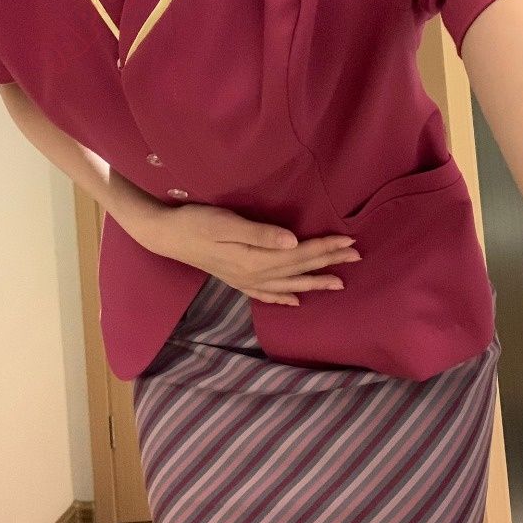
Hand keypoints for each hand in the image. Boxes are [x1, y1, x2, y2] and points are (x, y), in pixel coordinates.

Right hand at [129, 201, 361, 304]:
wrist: (166, 236)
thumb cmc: (195, 222)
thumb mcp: (226, 223)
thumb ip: (261, 233)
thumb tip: (294, 242)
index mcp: (255, 259)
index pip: (300, 254)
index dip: (326, 247)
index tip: (350, 241)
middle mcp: (254, 274)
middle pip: (299, 269)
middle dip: (328, 262)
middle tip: (356, 257)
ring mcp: (245, 280)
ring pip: (288, 284)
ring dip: (313, 282)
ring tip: (337, 283)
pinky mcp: (236, 279)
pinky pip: (266, 294)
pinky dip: (283, 297)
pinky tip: (295, 301)